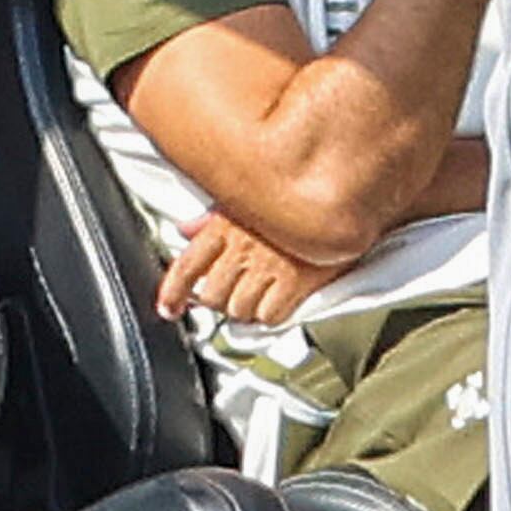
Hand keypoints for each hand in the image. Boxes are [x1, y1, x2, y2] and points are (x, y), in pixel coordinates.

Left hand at [155, 208, 342, 325]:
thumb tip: (183, 229)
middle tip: (233, 292)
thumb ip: (211, 219)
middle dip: (219, 299)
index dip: (172, 293)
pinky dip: (270, 313)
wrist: (340, 194)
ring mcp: (267, 267)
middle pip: (211, 295)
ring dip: (245, 308)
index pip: (186, 267)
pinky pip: (269, 315)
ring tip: (258, 294)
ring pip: (238, 309)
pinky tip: (278, 300)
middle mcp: (241, 248)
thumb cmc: (294, 195)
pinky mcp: (294, 282)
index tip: (170, 309)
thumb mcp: (246, 199)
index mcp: (224, 226)